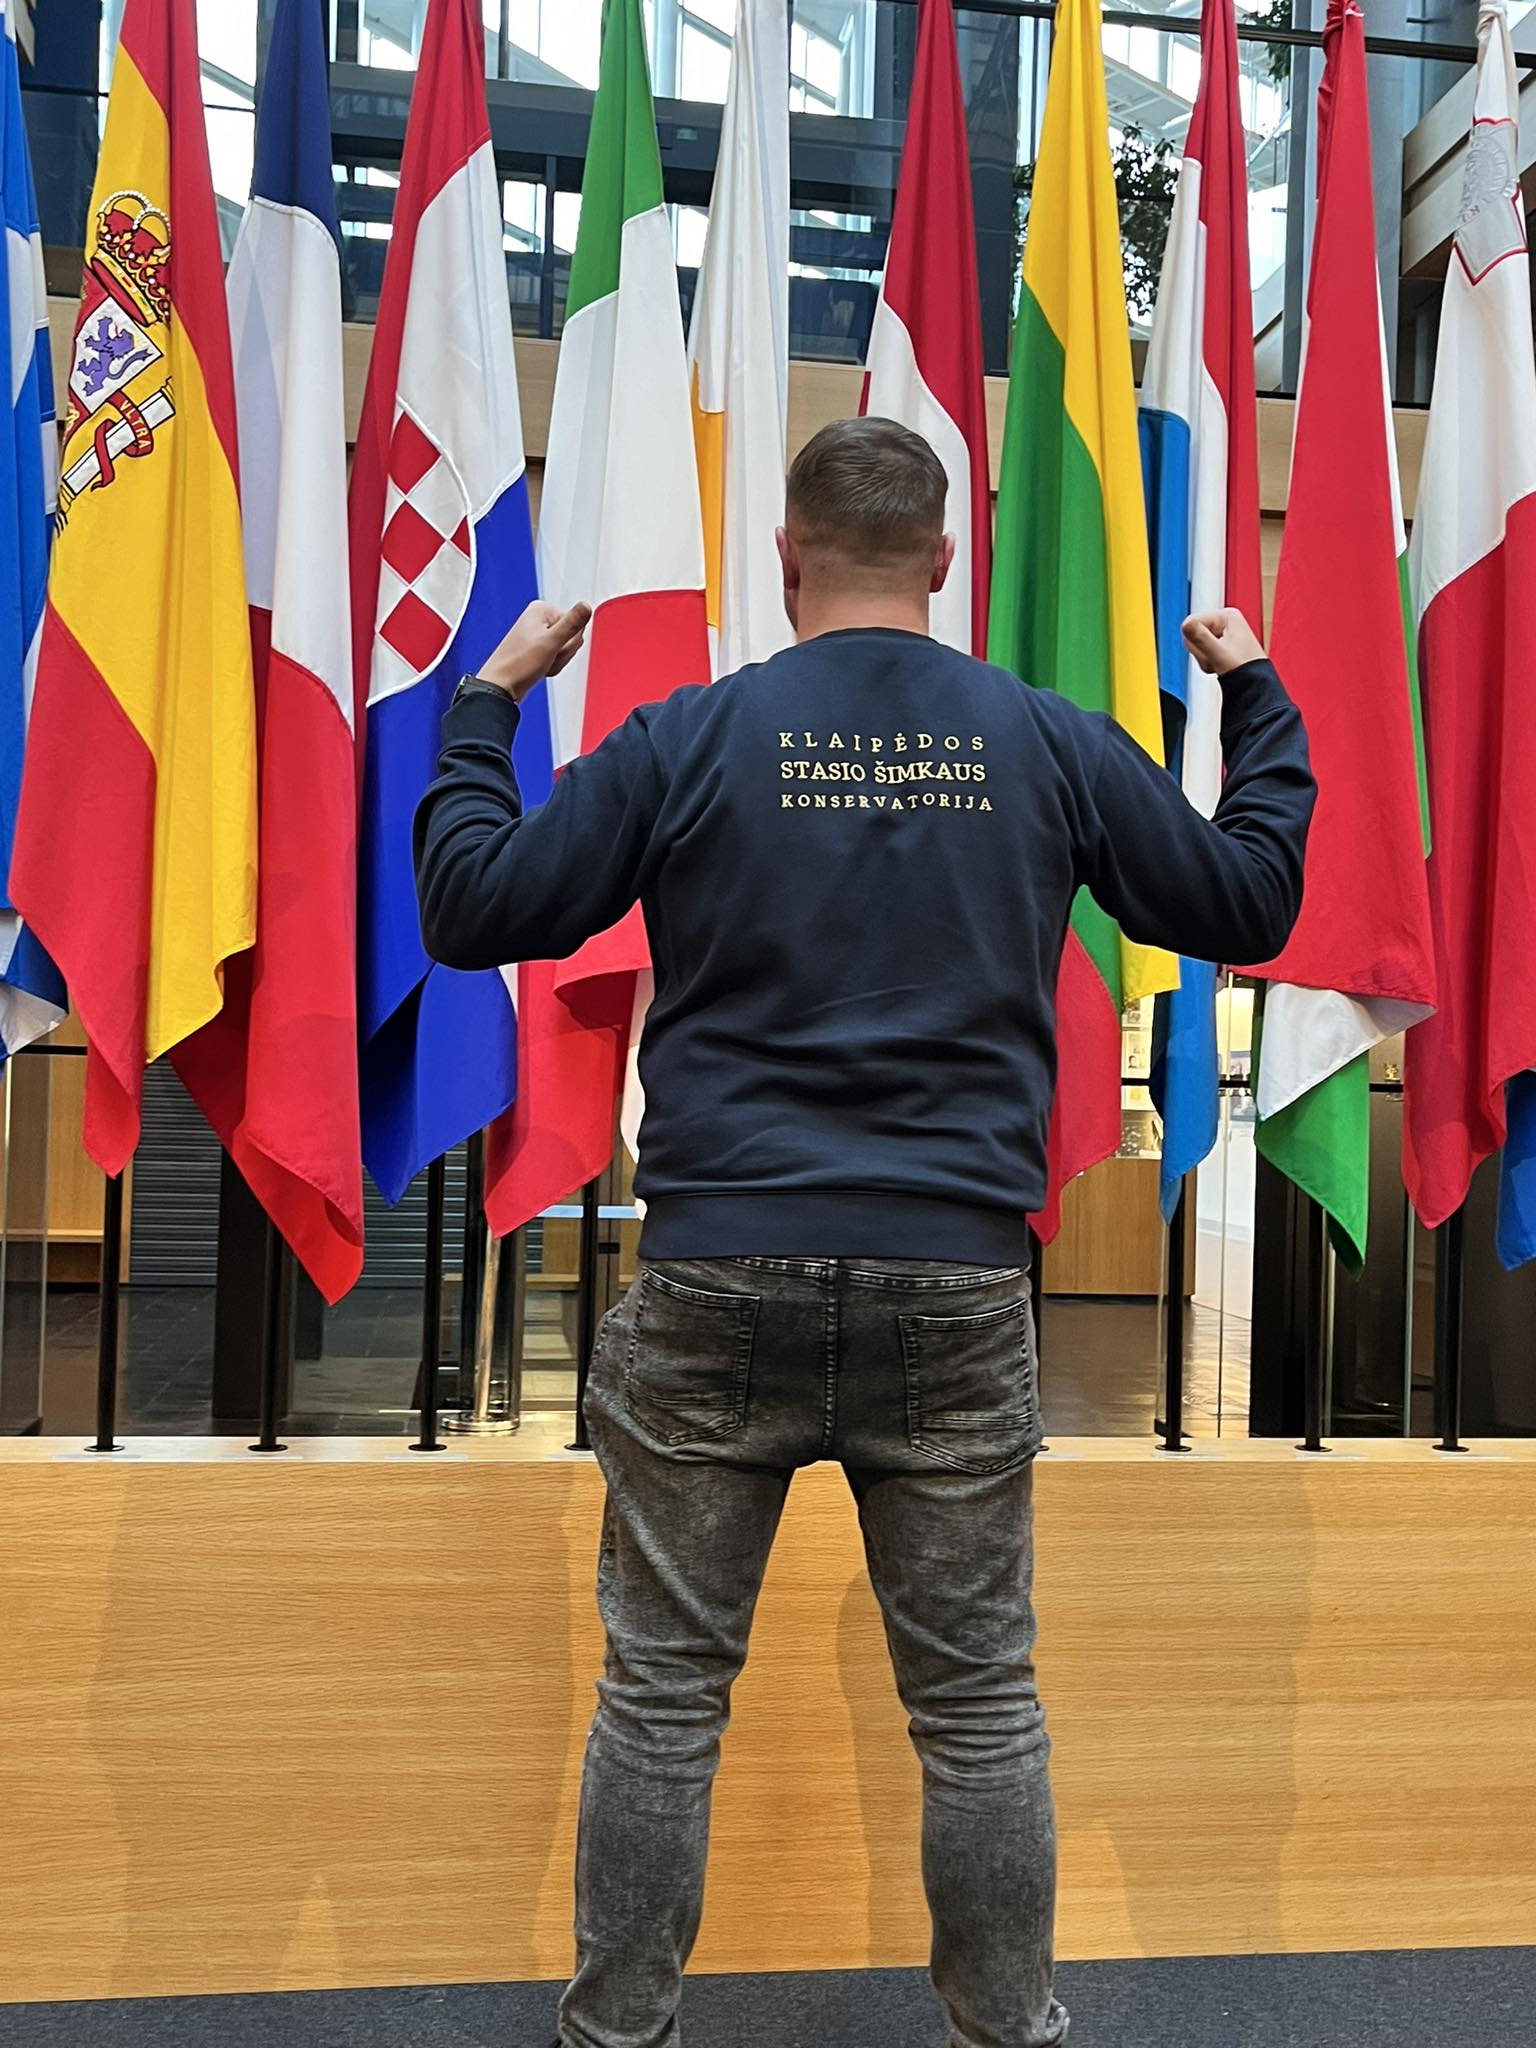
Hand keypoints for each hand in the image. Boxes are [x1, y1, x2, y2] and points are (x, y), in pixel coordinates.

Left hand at [478, 600, 592, 701]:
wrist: (500, 687)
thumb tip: (586, 606)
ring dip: (557, 661)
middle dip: (563, 653)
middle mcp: (539, 619)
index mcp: (541, 610)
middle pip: (572, 636)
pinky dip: (551, 666)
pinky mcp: (536, 648)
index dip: (569, 643)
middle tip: (545, 658)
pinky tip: (540, 668)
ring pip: (565, 649)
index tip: (553, 648)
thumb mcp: (551, 642)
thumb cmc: (518, 665)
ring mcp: (537, 634)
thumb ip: (572, 624)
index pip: (577, 624)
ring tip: (540, 664)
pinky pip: (556, 657)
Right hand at [1182, 608, 1266, 677]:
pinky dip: (1208, 662)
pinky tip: (1219, 665)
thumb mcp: (1219, 653)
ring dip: (1205, 658)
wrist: (1254, 685)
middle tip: (1216, 659)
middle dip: (1201, 651)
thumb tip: (1186, 624)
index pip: (1192, 622)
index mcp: (1227, 615)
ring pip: (1196, 644)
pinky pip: (1202, 651)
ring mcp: (1223, 632)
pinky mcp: (1221, 643)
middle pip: (1193, 633)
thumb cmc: (1245, 670)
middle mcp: (1226, 621)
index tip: (1213, 651)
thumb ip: (1200, 638)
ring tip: (1220, 663)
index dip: (1196, 642)